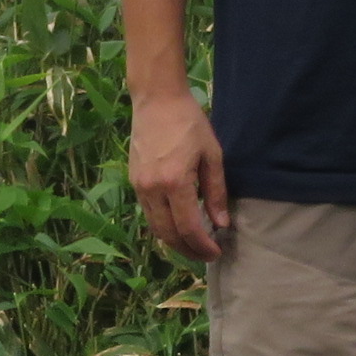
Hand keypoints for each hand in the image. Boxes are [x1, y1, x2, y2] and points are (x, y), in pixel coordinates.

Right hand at [128, 92, 230, 262]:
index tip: (217, 252)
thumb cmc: (189, 123)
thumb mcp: (212, 155)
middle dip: (188, 251)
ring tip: (193, 245)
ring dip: (174, 242)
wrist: (157, 100)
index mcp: (175, 182)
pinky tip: (178, 225)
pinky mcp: (133, 182)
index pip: (188, 228)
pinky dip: (163, 226)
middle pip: (168, 235)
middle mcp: (152, 189)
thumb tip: (221, 224)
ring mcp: (139, 186)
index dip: (203, 246)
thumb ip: (216, 192)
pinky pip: (148, 213)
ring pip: (155, 228)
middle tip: (206, 255)